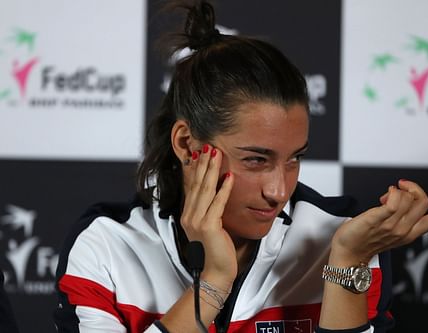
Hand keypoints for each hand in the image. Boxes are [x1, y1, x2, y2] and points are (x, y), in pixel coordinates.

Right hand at [180, 144, 235, 289]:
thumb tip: (216, 192)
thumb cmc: (216, 250)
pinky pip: (218, 203)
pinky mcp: (209, 226)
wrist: (216, 273)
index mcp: (188, 214)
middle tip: (208, 145)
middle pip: (196, 184)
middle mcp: (188, 215)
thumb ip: (210, 210)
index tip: (199, 152)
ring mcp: (196, 221)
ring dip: (211, 170)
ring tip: (216, 153)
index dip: (195, 168)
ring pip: (205, 190)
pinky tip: (230, 176)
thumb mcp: (210, 226)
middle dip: (203, 163)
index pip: (191, 186)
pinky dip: (224, 188)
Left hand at [330, 179, 427, 264]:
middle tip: (399, 188)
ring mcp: (391, 226)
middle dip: (413, 187)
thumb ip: (399, 212)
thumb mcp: (389, 227)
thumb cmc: (365, 237)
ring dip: (397, 189)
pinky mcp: (377, 220)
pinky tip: (384, 195)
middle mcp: (404, 230)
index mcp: (410, 233)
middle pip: (423, 201)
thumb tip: (401, 192)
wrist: (348, 252)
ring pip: (408, 198)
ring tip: (385, 196)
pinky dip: (391, 192)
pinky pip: (393, 201)